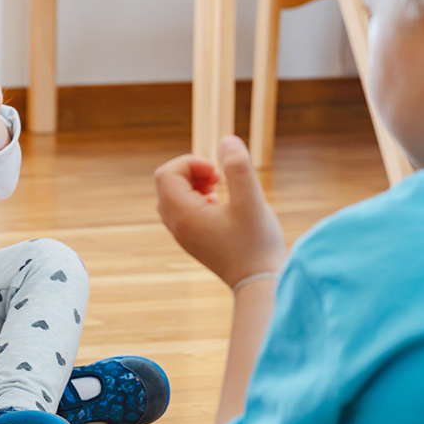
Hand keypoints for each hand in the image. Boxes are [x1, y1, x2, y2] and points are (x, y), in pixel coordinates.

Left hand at [154, 136, 286, 287]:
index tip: (218, 172)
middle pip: (166, 182)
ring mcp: (182, 234)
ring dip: (194, 184)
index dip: (191, 163)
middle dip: (191, 171)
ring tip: (220, 189)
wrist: (257, 283)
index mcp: (183, 214)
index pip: (166, 173)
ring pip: (173, 196)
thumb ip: (238, 167)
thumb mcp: (252, 201)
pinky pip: (181, 210)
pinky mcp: (192, 239)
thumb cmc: (256, 244)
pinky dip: (196, 199)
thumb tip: (226, 140)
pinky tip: (220, 204)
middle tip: (219, 178)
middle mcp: (176, 225)